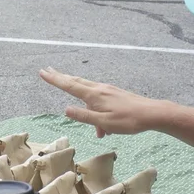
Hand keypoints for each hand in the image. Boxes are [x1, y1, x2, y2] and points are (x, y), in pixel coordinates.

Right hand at [40, 68, 162, 136]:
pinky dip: (90, 104)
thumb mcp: (104, 122)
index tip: (43, 72)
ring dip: (74, 88)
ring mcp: (107, 90)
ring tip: (64, 84)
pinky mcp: (114, 94)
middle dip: (61, 77)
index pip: (69, 86)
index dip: (55, 80)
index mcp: (94, 96)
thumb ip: (84, 116)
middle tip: (48, 70)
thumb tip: (66, 109)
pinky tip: (98, 122)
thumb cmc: (128, 120)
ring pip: (86, 88)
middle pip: (76, 81)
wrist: (151, 113)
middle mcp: (99, 89)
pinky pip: (97, 97)